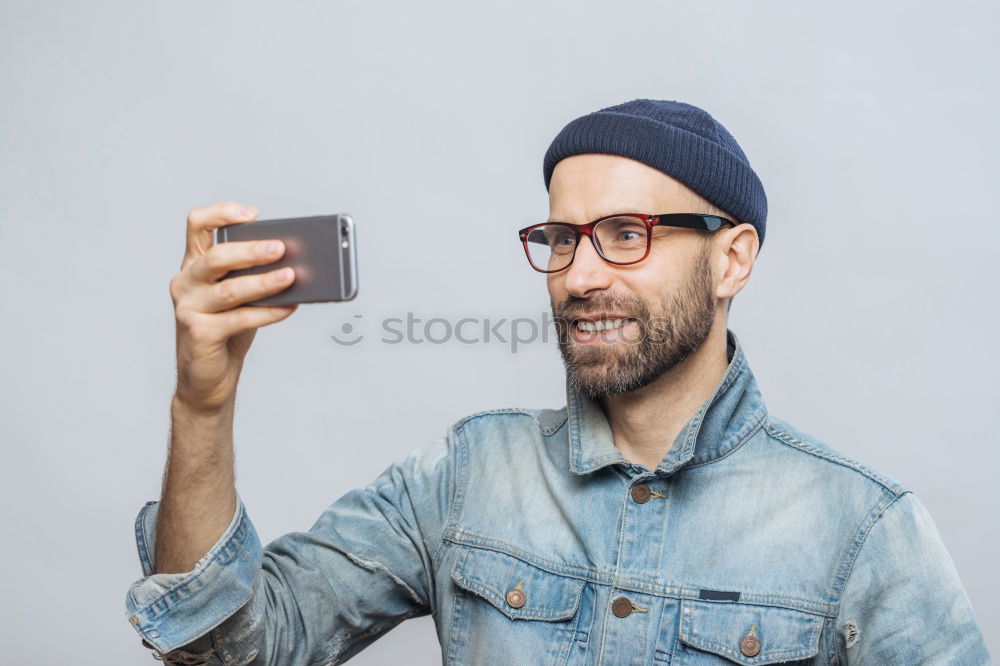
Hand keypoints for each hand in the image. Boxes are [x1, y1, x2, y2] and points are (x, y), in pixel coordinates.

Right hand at [170, 201, 297, 412]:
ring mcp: (188, 308)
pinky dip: (268, 312)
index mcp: (195, 264)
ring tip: (291, 276)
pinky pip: (239, 319)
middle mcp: (186, 281)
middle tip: (281, 248)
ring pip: (229, 289)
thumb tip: (298, 263)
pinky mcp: (199, 333)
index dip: (222, 213)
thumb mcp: (241, 297)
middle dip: (251, 251)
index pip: (197, 224)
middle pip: (216, 257)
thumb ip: (255, 277)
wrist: (208, 377)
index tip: (253, 215)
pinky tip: (289, 308)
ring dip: (264, 282)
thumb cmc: (228, 330)